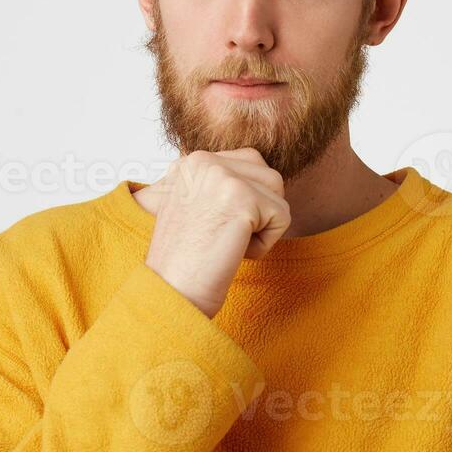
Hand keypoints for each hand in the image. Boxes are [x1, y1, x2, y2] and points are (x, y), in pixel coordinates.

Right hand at [138, 149, 290, 317]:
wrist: (168, 291)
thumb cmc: (182, 262)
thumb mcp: (194, 207)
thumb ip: (220, 185)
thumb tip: (262, 176)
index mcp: (191, 161)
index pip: (248, 164)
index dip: (245, 205)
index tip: (212, 228)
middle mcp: (203, 160)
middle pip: (268, 175)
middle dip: (259, 212)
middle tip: (222, 237)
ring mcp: (222, 176)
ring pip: (278, 194)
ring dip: (262, 227)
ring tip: (227, 242)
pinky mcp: (242, 196)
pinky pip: (283, 217)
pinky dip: (264, 244)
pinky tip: (231, 251)